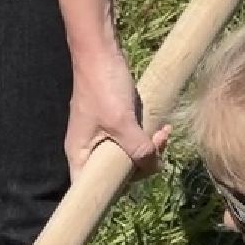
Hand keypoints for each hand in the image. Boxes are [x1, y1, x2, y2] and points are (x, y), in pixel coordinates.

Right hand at [65, 45, 171, 180]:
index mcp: (80, 154)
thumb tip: (152, 166)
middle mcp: (88, 149)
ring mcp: (101, 136)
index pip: (90, 189)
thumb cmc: (103, 86)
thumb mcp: (123, 123)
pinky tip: (162, 128)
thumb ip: (138, 150)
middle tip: (158, 147)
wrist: (100, 51)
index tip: (135, 185)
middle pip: (115, 174)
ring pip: (127, 155)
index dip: (111, 193)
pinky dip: (146, 137)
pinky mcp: (114, 123)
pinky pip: (131, 139)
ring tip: (164, 133)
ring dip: (149, 149)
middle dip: (141, 165)